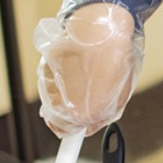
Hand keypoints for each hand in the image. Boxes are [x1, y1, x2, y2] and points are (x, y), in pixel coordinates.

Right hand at [34, 3, 139, 137]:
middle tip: (81, 99)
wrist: (102, 29)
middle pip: (55, 117)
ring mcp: (50, 85)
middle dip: (67, 112)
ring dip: (62, 93)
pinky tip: (74, 65)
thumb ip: (103, 116)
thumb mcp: (119, 95)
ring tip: (82, 76)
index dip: (70, 131)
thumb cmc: (116, 60)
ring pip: (50, 99)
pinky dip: (57, 77)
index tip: (71, 131)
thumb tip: (89, 127)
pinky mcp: (44, 67)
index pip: (66, 133)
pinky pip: (48, 80)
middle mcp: (61, 103)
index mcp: (82, 113)